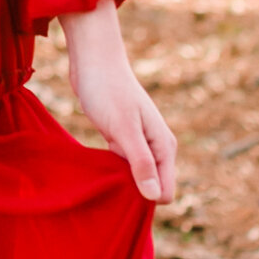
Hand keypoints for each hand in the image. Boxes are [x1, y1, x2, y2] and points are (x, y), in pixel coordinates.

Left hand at [60, 0, 176, 203]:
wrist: (93, 60)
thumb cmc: (108, 89)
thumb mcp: (123, 128)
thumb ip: (140, 162)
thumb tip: (154, 196)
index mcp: (164, 147)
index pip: (165, 192)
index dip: (143, 197)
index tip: (119, 187)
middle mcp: (157, 148)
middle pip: (152, 189)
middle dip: (132, 192)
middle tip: (106, 179)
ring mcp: (140, 144)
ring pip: (136, 179)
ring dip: (120, 181)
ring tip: (101, 169)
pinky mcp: (124, 140)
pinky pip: (123, 167)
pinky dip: (112, 169)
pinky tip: (98, 161)